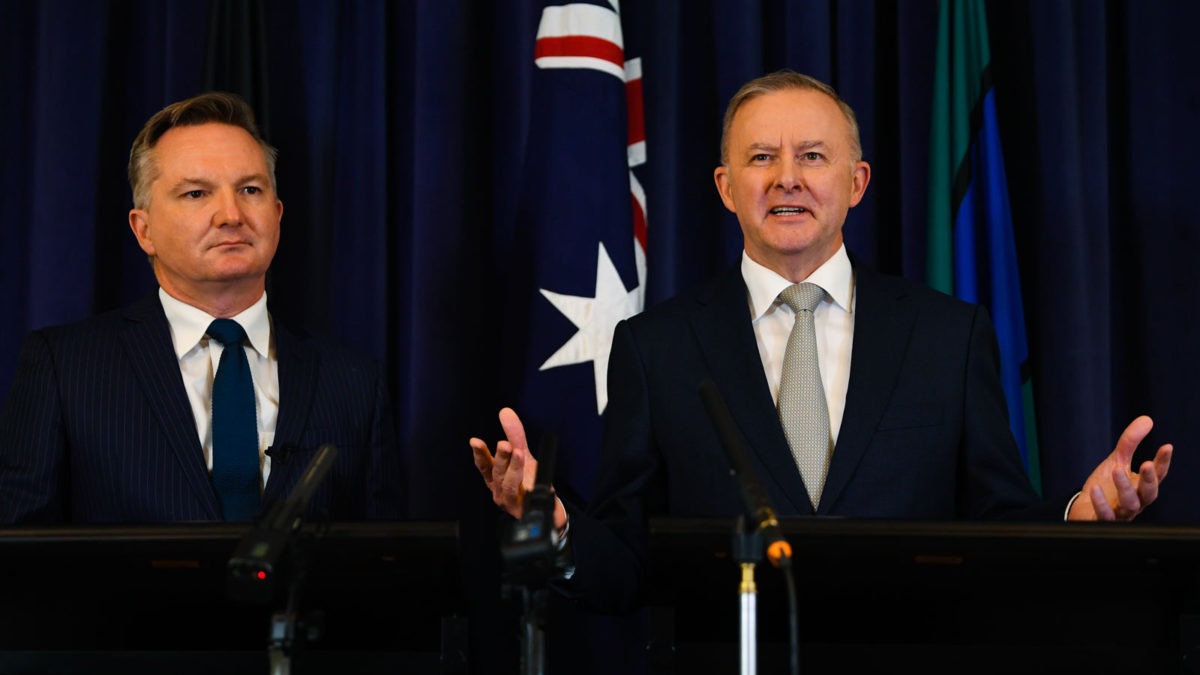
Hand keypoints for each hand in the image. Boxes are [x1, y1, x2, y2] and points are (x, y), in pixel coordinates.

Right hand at [469, 407, 567, 532]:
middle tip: (505, 444)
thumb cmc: (528, 483)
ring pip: (510, 487)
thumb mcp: (522, 456)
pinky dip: (531, 490)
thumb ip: (515, 436)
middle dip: (501, 458)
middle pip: (497, 475)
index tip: (475, 441)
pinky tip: (537, 481)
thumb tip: (505, 411)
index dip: (480, 454)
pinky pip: (528, 501)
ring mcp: (512, 504)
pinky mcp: (526, 512)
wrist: (545, 511)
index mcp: (495, 479)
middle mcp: (500, 492)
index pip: (484, 466)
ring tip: (520, 454)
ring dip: (514, 470)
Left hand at [1069, 415, 1172, 520]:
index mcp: (1141, 486)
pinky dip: (1101, 504)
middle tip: (1146, 464)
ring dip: (1124, 488)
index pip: (1158, 475)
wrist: (1085, 509)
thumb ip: (1130, 442)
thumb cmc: (1106, 485)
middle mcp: (1136, 501)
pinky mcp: (1104, 521)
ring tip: (1116, 470)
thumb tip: (1147, 419)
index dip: (1163, 462)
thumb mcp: (1118, 460)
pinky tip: (1095, 489)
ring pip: (1129, 504)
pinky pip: (1105, 515)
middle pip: (1149, 493)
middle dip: (1149, 479)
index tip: (1167, 446)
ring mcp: (1121, 513)